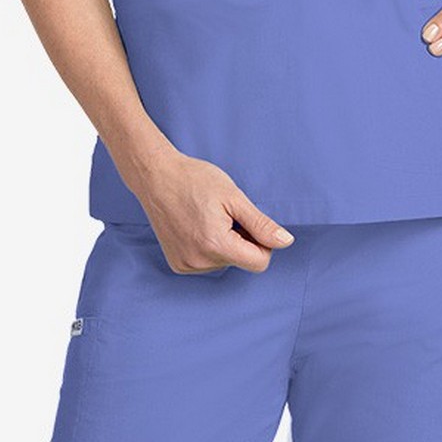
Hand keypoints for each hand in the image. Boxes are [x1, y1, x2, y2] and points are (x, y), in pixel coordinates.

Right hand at [130, 149, 295, 274]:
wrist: (156, 176)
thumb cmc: (195, 180)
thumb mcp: (233, 197)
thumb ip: (260, 224)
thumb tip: (285, 242)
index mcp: (215, 245)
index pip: (259, 262)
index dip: (262, 241)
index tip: (249, 220)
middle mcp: (199, 262)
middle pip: (242, 261)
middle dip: (241, 239)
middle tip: (224, 213)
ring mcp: (186, 265)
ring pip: (225, 262)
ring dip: (224, 243)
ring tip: (208, 217)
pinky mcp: (178, 265)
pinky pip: (208, 263)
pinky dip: (209, 247)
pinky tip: (197, 226)